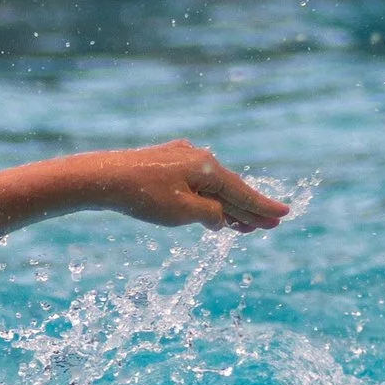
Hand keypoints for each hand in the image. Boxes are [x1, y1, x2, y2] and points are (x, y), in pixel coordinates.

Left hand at [90, 140, 288, 232]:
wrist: (100, 178)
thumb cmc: (142, 196)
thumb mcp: (184, 213)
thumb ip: (211, 215)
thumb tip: (221, 217)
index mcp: (207, 167)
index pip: (242, 192)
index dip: (262, 207)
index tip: (283, 215)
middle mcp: (197, 157)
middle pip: (228, 189)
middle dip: (247, 210)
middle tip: (268, 226)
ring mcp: (179, 157)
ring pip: (210, 186)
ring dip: (225, 207)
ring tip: (242, 227)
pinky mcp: (162, 162)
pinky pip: (193, 183)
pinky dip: (204, 199)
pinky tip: (211, 213)